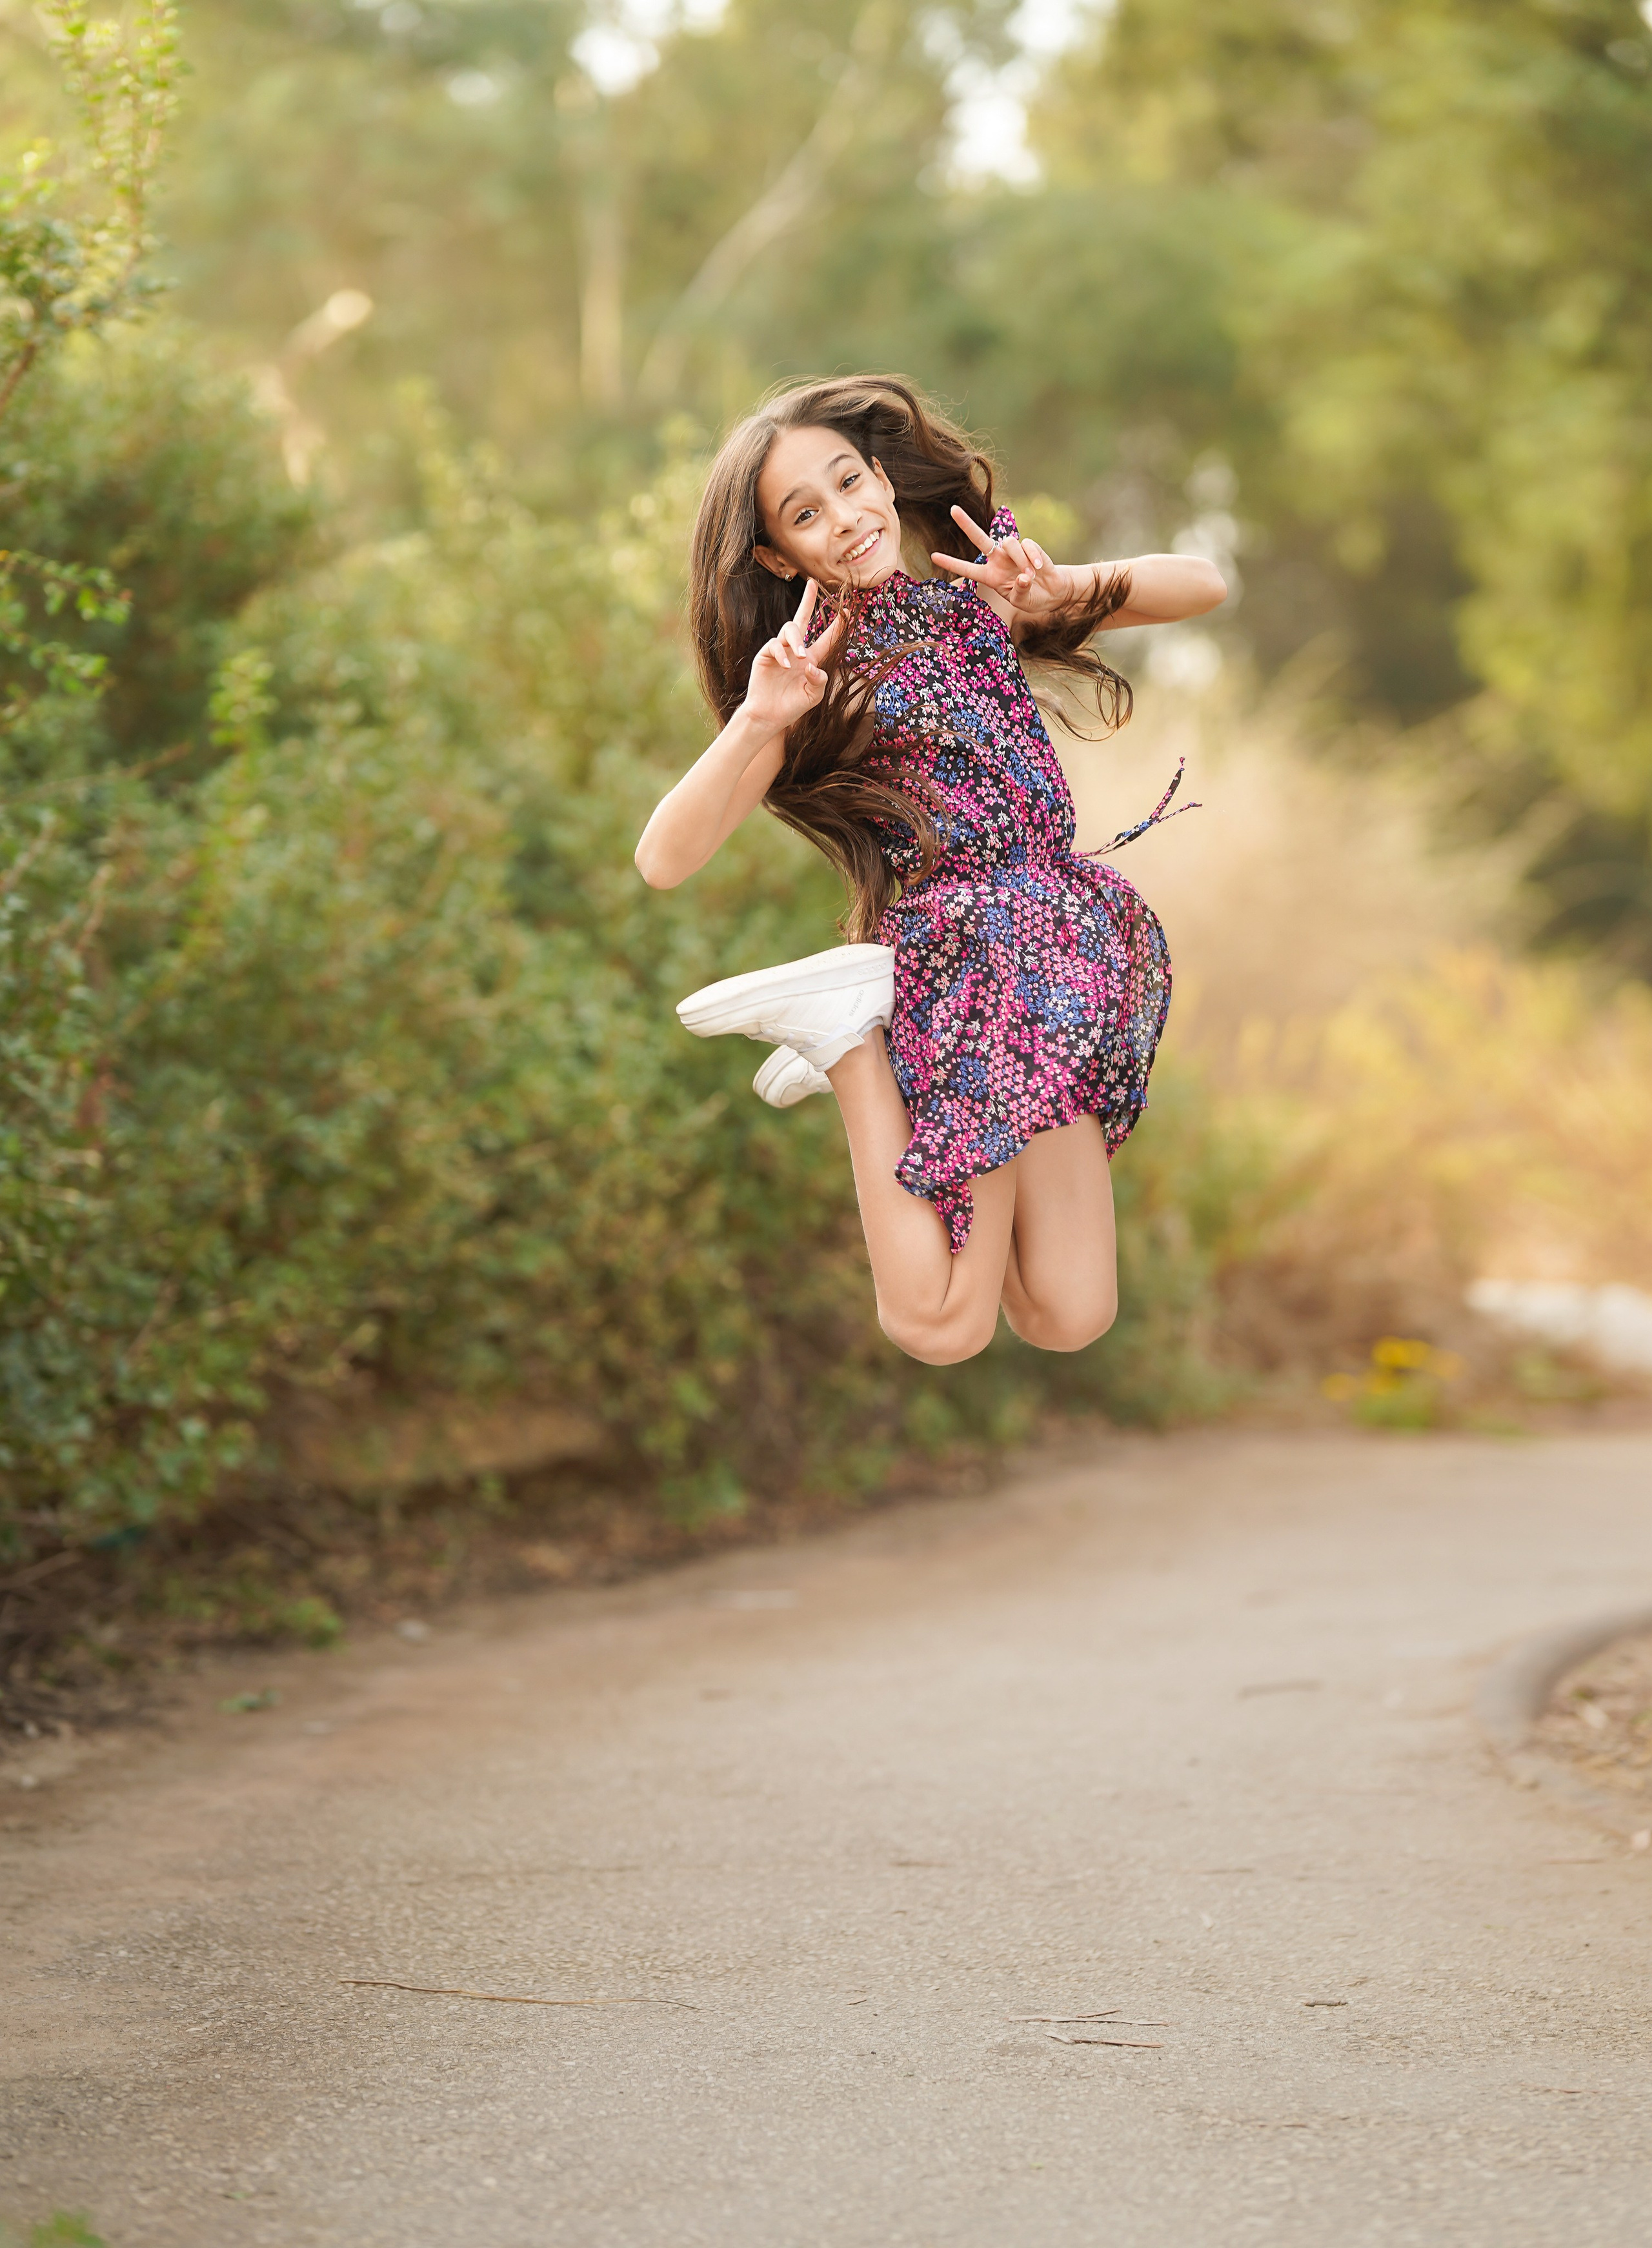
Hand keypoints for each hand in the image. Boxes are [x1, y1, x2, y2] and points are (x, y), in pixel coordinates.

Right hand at [740, 577, 846, 735]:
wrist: (769, 716)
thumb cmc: (792, 707)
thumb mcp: (813, 696)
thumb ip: (819, 681)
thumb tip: (812, 665)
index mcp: (811, 659)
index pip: (826, 638)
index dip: (836, 625)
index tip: (846, 610)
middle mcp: (795, 650)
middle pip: (801, 619)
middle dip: (806, 600)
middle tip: (811, 584)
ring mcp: (779, 651)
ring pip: (789, 629)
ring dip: (796, 640)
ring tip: (800, 656)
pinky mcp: (765, 655)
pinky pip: (773, 645)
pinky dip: (781, 653)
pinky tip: (786, 666)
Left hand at [930, 507, 1068, 617]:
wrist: (1053, 592)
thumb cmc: (1033, 598)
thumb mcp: (1022, 601)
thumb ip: (1020, 591)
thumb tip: (1023, 577)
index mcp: (990, 576)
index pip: (968, 568)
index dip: (951, 562)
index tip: (933, 556)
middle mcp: (998, 560)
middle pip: (980, 538)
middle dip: (966, 524)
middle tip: (953, 509)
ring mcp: (1013, 552)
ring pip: (1009, 543)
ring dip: (1020, 560)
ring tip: (1031, 576)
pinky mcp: (1030, 546)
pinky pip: (1028, 545)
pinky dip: (1033, 557)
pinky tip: (1039, 569)